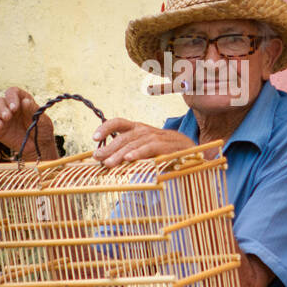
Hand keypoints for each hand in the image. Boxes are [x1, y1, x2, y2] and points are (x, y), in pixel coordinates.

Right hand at [0, 87, 57, 160]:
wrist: (38, 147)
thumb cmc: (42, 130)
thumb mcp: (42, 120)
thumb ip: (32, 111)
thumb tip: (25, 101)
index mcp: (21, 100)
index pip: (13, 92)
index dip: (11, 98)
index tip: (14, 108)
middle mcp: (9, 107)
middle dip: (1, 109)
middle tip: (7, 117)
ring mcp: (1, 118)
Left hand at [91, 118, 205, 167]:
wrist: (192, 151)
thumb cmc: (163, 152)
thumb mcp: (144, 150)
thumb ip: (127, 153)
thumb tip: (105, 161)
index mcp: (138, 129)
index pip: (119, 123)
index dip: (106, 128)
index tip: (94, 138)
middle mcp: (146, 130)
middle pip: (124, 136)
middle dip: (109, 147)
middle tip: (97, 157)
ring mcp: (157, 137)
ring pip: (135, 143)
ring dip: (120, 154)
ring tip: (108, 163)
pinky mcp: (167, 146)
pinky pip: (150, 148)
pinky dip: (139, 153)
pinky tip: (129, 159)